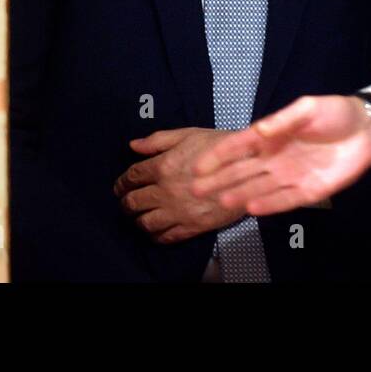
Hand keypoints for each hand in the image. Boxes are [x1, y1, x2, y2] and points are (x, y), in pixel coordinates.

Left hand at [113, 127, 243, 243]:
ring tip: (140, 215)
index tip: (120, 185)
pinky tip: (157, 228)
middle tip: (126, 200)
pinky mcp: (192, 225)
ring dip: (138, 219)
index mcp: (163, 166)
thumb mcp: (189, 134)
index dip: (121, 182)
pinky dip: (156, 235)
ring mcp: (178, 211)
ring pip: (145, 222)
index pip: (131, 177)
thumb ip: (158, 140)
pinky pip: (165, 236)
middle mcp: (166, 191)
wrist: (250, 167)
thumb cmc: (220, 147)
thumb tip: (134, 145)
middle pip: (132, 202)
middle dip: (125, 201)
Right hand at [190, 95, 370, 215]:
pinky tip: (251, 208)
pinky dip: (269, 204)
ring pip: (259, 188)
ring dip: (239, 194)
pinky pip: (285, 200)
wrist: (367, 129)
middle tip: (195, 189)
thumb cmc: (335, 114)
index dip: (218, 156)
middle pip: (242, 171)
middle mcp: (276, 158)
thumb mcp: (308, 108)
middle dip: (219, 180)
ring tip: (219, 201)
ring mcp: (291, 176)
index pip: (239, 147)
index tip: (197, 165)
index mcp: (272, 136)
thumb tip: (259, 131)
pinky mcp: (309, 191)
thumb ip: (283, 119)